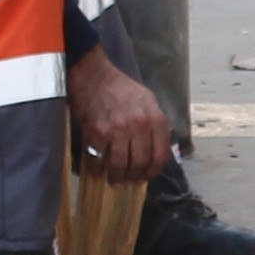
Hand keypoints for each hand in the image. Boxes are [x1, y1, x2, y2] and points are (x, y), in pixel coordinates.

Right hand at [68, 47, 171, 180]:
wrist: (93, 76)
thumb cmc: (120, 88)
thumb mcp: (147, 100)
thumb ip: (155, 123)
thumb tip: (157, 148)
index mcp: (154, 118)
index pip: (161, 155)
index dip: (154, 170)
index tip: (147, 175)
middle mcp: (138, 125)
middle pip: (141, 163)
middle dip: (135, 176)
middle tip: (129, 179)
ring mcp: (117, 130)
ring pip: (121, 165)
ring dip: (117, 177)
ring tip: (114, 178)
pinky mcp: (96, 133)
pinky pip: (99, 160)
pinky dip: (98, 169)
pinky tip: (98, 169)